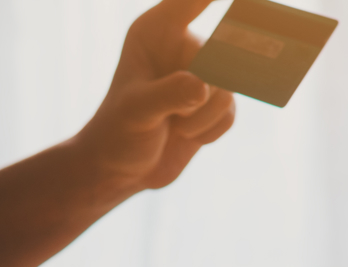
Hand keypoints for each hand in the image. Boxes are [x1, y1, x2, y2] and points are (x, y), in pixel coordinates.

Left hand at [74, 0, 236, 189]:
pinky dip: (211, 128)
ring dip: (204, 115)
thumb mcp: (136, 110)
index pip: (190, 0)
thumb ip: (169, 93)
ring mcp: (200, 74)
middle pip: (221, 49)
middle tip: (195, 96)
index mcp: (155, 31)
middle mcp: (180, 46)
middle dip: (207, 83)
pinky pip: (231, 111)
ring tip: (176, 125)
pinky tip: (186, 135)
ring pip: (228, 87)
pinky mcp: (213, 102)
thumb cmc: (117, 132)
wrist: (120, 169)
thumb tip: (203, 87)